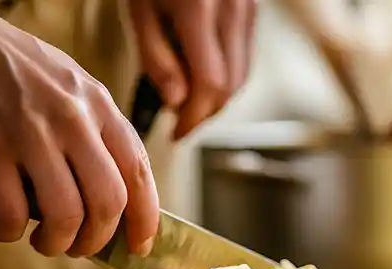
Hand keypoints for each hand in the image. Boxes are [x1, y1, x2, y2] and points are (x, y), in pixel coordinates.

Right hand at [0, 0, 159, 257]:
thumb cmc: (22, 71)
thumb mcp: (76, 89)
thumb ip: (101, 134)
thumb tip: (122, 201)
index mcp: (100, 106)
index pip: (139, 172)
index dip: (145, 218)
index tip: (140, 245)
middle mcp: (73, 119)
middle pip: (108, 201)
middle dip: (98, 239)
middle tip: (82, 247)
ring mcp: (30, 133)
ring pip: (65, 214)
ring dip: (58, 243)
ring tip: (47, 241)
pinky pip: (11, 213)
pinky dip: (11, 231)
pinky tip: (7, 226)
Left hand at [129, 0, 256, 138]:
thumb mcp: (139, 10)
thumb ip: (155, 58)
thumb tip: (175, 103)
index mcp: (199, 9)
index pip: (209, 84)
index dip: (194, 117)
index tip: (177, 133)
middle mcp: (232, 9)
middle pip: (230, 86)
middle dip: (205, 112)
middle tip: (179, 120)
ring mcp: (247, 9)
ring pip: (242, 76)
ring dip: (216, 97)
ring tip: (188, 98)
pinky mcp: (252, 9)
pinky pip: (244, 58)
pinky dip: (226, 76)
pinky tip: (201, 75)